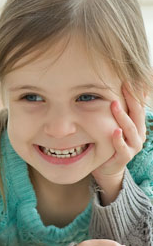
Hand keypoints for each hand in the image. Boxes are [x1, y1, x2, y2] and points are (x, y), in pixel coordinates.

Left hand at [92, 85, 145, 203]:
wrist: (107, 167)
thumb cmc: (109, 142)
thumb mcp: (114, 125)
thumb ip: (116, 111)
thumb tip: (111, 89)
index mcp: (137, 124)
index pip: (138, 105)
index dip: (134, 92)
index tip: (128, 78)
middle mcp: (139, 134)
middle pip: (137, 113)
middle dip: (131, 99)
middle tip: (124, 85)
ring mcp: (133, 146)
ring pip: (130, 129)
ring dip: (122, 116)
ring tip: (114, 105)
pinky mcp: (125, 157)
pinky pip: (123, 148)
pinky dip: (119, 139)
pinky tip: (115, 131)